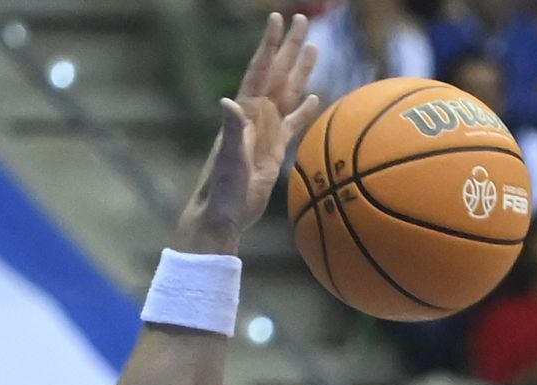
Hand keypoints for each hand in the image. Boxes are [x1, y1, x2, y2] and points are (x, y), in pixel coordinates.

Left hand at [178, 12, 320, 250]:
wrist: (223, 214)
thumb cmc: (222, 188)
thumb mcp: (229, 158)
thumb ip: (231, 129)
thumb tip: (227, 101)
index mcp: (246, 112)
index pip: (260, 69)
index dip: (269, 44)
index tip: (277, 18)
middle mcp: (257, 116)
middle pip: (277, 73)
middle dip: (289, 47)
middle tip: (303, 19)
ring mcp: (266, 132)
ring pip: (287, 94)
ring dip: (300, 72)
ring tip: (314, 49)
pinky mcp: (274, 150)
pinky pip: (293, 124)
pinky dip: (304, 111)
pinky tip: (314, 97)